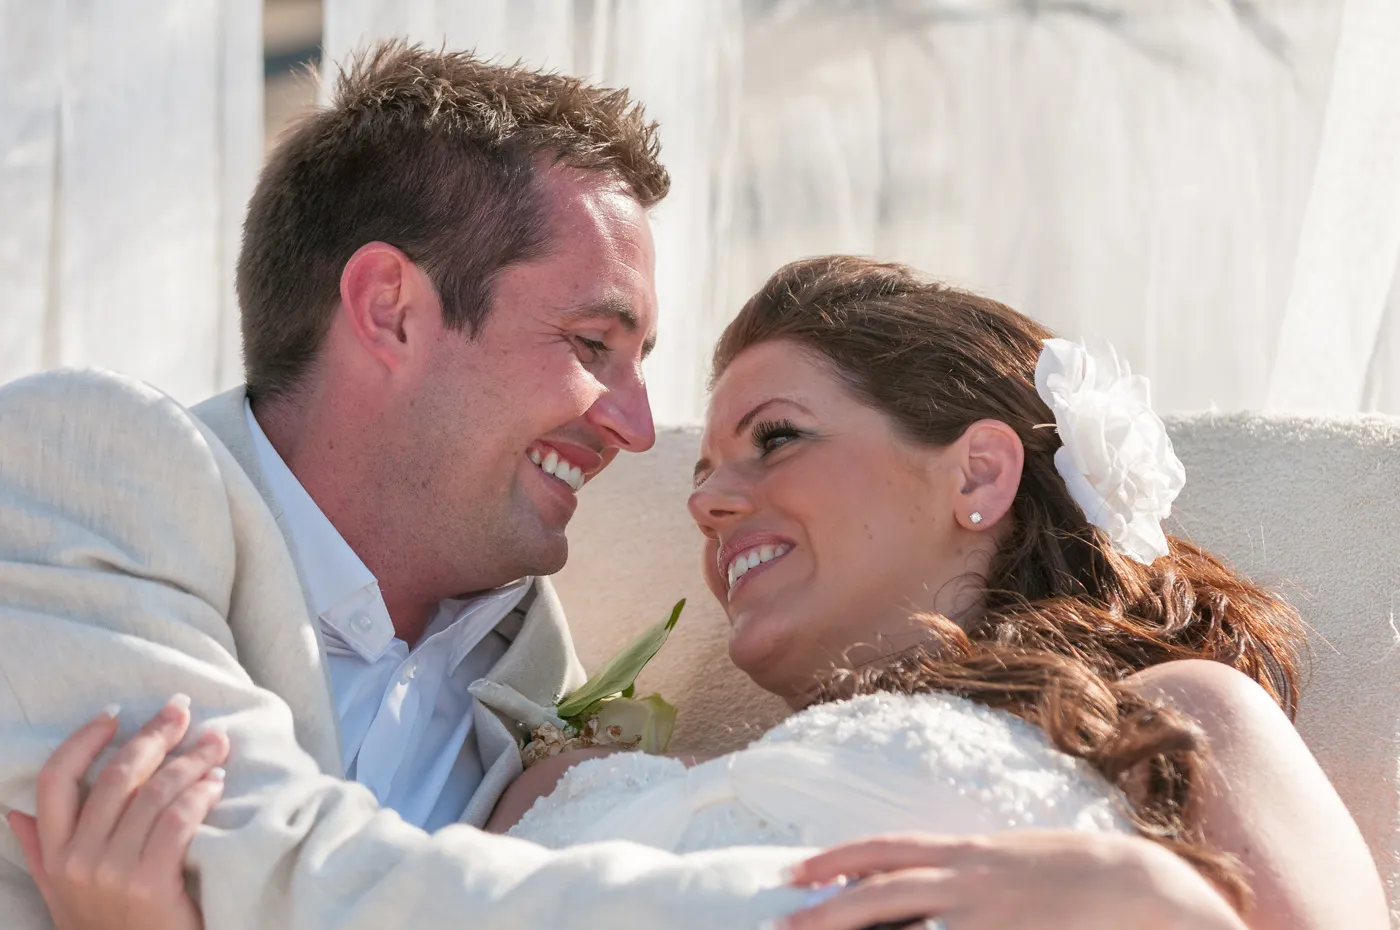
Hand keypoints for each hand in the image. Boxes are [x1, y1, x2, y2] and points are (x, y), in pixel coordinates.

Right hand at [6, 697, 228, 929]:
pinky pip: (178, 820)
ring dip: (191, 760)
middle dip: (154, 735)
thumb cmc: (107, 926)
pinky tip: (217, 783)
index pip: (55, 779)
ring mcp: (111, 873)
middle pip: (115, 776)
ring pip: (154, 793)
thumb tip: (17, 809)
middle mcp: (77, 860)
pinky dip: (202, 794)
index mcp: (53, 854)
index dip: (83, 740)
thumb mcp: (61, 893)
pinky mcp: (149, 885)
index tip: (115, 714)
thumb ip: (39, 850)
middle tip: (182, 710)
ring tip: (215, 744)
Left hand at [777, 832, 1247, 929]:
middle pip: (883, 891)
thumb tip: (906, 876)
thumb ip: (960, 866)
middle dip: (827, 909)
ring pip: (911, 929)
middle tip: (779, 923)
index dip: (835, 860)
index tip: (794, 872)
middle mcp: (971, 880)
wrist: (1143, 887)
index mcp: (967, 852)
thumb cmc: (1070, 871)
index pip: (885, 850)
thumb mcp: (1007, 857)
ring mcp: (992, 918)